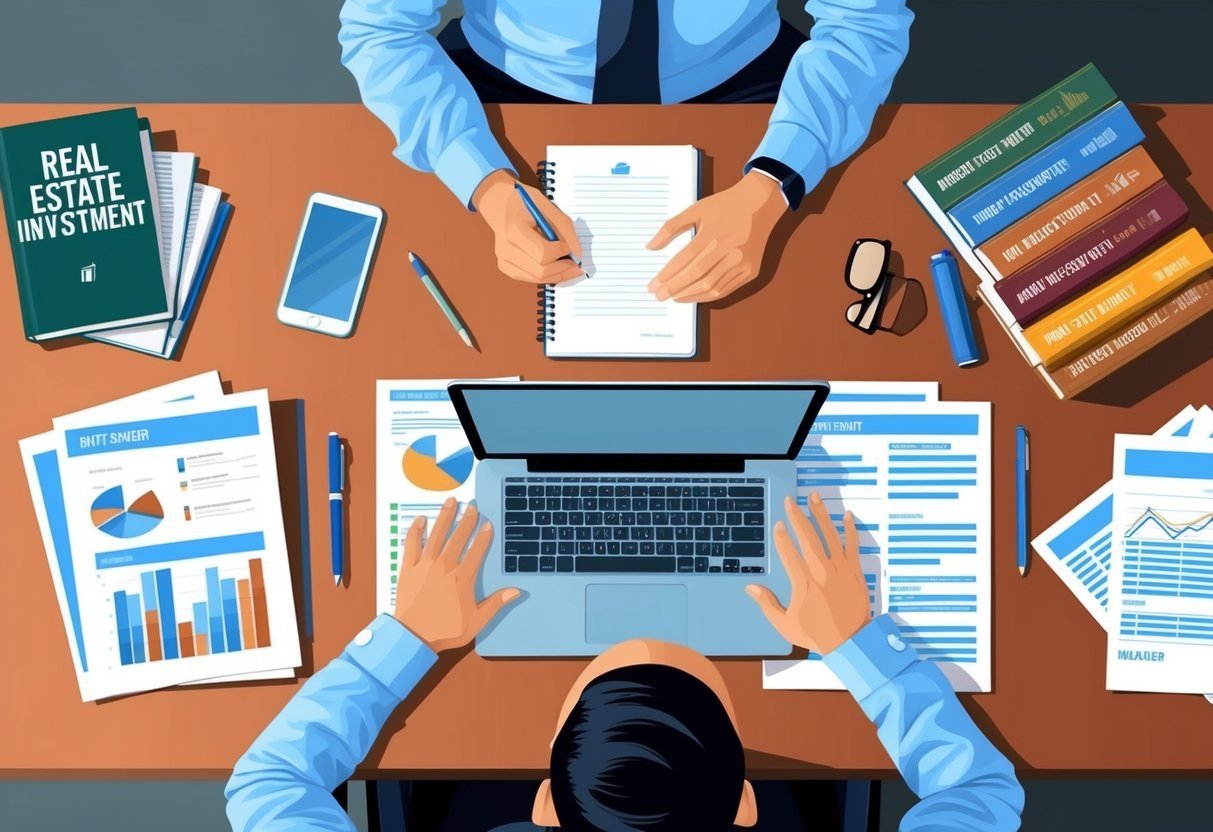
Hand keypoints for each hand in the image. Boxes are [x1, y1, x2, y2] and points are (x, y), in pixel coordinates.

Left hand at [393, 498, 520, 652]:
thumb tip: (516, 591)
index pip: (476, 551)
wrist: (413, 637)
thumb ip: (495, 604)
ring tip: (451, 502)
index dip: (483, 537)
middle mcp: (445, 567)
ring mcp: (425, 565)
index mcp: (462, 578)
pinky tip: (420, 520)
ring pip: (436, 535)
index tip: (488, 524)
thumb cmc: (446, 630)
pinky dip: (416, 531)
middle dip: (466, 521)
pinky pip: (412, 545)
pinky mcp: (408, 568)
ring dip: (445, 517)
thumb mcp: (476, 621)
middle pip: (458, 538)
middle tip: (472, 506)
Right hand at [472, 170, 583, 283]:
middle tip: (576, 265)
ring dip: (557, 275)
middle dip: (563, 269)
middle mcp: (505, 248)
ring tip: (570, 268)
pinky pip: (530, 278)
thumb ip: (565, 229)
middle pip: (540, 271)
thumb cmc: (524, 202)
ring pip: (537, 278)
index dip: (561, 252)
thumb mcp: (547, 206)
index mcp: (514, 229)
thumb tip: (577, 254)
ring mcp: (503, 259)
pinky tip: (555, 268)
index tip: (570, 247)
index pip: (542, 253)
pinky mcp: (505, 266)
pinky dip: (546, 276)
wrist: (499, 203)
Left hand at [646, 171, 784, 302]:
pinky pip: (725, 289)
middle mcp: (729, 249)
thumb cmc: (725, 206)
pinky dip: (707, 296)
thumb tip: (650, 247)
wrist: (759, 203)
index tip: (652, 285)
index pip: (684, 260)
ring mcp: (742, 262)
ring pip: (710, 287)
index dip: (666, 275)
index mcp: (713, 233)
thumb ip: (670, 227)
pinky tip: (693, 296)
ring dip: (689, 295)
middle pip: (695, 276)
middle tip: (658, 295)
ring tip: (673, 297)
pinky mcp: (750, 271)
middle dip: (673, 288)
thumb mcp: (695, 210)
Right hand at [746, 493, 870, 654]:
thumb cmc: (816, 634)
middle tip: (790, 501)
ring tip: (814, 497)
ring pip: (830, 535)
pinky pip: (853, 545)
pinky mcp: (855, 571)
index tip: (779, 524)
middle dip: (797, 517)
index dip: (782, 537)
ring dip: (821, 514)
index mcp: (803, 583)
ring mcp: (840, 569)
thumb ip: (767, 604)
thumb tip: (750, 588)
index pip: (789, 553)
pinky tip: (846, 515)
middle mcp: (821, 571)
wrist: (851, 642)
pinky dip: (850, 529)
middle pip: (808, 537)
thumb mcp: (785, 624)